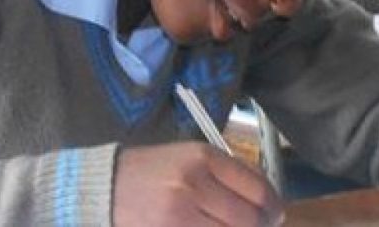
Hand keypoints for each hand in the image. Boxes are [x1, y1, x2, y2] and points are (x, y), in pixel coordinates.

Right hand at [113, 142, 282, 225]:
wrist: (103, 186)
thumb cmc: (152, 170)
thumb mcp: (189, 158)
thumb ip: (228, 175)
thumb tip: (270, 206)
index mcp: (202, 157)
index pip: (257, 189)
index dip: (273, 207)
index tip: (275, 214)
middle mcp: (194, 184)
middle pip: (249, 219)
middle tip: (255, 226)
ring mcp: (181, 215)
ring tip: (225, 224)